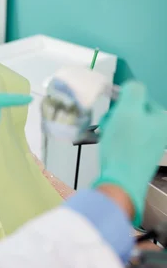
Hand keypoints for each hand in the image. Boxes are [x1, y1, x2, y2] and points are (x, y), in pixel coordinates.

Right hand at [92, 81, 166, 225]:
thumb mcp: (128, 110)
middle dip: (116, 114)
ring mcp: (151, 144)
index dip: (121, 99)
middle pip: (132, 110)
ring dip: (113, 126)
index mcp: (163, 118)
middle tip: (108, 124)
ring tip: (107, 135)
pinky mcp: (140, 155)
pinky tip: (109, 145)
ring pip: (127, 124)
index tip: (109, 108)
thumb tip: (132, 86)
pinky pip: (125, 138)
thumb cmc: (124, 145)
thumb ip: (133, 91)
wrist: (120, 180)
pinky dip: (115, 139)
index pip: (139, 97)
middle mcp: (161, 131)